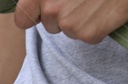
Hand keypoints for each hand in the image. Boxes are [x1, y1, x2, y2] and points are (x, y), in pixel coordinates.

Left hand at [12, 0, 127, 43]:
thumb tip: (32, 4)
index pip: (22, 19)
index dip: (32, 16)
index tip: (43, 11)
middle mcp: (51, 10)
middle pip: (50, 26)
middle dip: (62, 15)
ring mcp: (70, 24)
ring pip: (69, 31)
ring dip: (80, 20)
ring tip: (94, 1)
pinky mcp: (89, 34)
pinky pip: (89, 36)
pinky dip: (97, 26)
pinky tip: (104, 9)